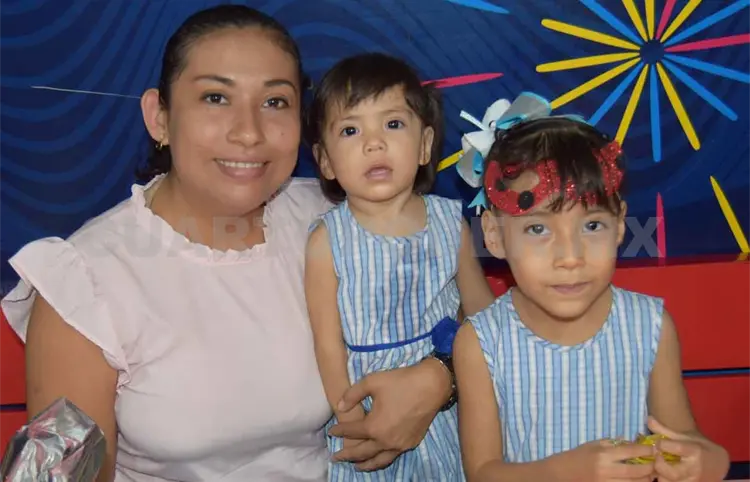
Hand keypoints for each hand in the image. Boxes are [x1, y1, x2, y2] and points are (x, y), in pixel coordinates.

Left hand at [327, 361, 448, 470]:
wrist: (431, 385)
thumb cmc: (400, 381)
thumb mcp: (372, 382)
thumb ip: (352, 395)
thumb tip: (340, 406)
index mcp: (374, 427)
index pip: (351, 432)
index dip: (339, 431)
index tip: (332, 432)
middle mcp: (385, 441)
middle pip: (362, 452)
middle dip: (347, 455)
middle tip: (336, 457)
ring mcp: (400, 445)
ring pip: (378, 460)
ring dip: (365, 464)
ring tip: (356, 466)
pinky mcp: (411, 443)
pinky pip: (392, 456)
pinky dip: (382, 459)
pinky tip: (379, 457)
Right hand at [550, 439, 656, 481]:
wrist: (562, 472)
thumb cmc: (578, 455)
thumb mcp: (593, 444)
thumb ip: (612, 443)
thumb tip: (632, 442)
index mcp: (603, 454)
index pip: (630, 451)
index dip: (645, 450)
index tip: (654, 449)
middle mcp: (606, 469)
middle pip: (635, 471)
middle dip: (650, 468)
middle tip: (658, 464)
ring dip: (645, 480)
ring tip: (652, 475)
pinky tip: (639, 481)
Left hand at [647, 417, 729, 481]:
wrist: (719, 464)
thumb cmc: (700, 447)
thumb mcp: (685, 436)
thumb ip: (664, 430)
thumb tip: (648, 418)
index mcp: (694, 451)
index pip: (675, 448)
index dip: (662, 445)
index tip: (659, 443)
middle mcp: (695, 469)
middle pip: (670, 472)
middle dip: (659, 464)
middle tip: (658, 457)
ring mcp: (693, 481)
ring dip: (660, 474)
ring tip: (661, 466)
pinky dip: (665, 480)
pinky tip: (665, 473)